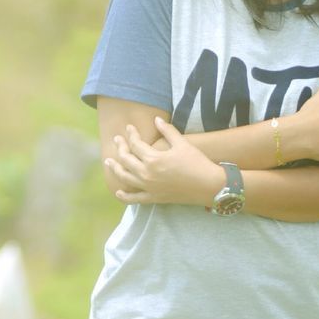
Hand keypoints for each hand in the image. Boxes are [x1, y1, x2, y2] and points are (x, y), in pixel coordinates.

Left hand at [105, 118, 224, 206]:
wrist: (209, 186)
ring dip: (115, 169)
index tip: (128, 127)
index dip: (131, 134)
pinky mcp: (154, 198)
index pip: (135, 144)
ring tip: (109, 161)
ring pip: (125, 178)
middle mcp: (147, 174)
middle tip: (117, 140)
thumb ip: (167, 131)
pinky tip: (118, 192)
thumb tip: (156, 119)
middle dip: (120, 147)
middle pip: (126, 159)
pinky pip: (135, 199)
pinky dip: (124, 196)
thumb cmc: (197, 162)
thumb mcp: (182, 143)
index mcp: (154, 158)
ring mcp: (149, 187)